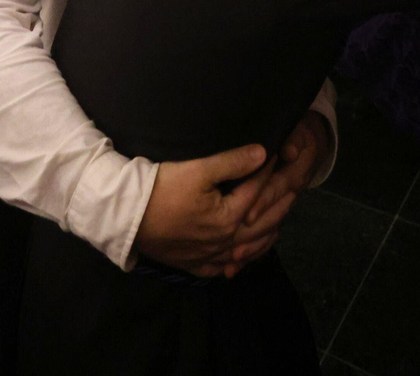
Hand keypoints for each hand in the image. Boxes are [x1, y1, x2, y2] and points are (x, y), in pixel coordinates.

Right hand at [135, 144, 269, 277]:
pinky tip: (240, 260)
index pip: (256, 191)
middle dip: (278, 206)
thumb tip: (264, 153)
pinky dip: (236, 262)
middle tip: (293, 191)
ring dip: (264, 237)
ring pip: (245, 250)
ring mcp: (208, 256)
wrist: (126, 216)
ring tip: (277, 227)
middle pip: (258, 225)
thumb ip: (232, 162)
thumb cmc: (162, 188)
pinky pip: (221, 267)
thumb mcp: (198, 170)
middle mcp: (223, 242)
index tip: (278, 156)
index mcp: (228, 218)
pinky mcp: (191, 263)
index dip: (268, 171)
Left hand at [229, 111, 332, 266]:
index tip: (246, 216)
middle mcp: (288, 196)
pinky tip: (232, 268)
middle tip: (233, 252)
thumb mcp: (298, 132)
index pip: (276, 191)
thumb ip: (293, 139)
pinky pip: (264, 237)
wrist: (310, 145)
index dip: (262, 203)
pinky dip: (250, 253)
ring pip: (268, 232)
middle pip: (270, 219)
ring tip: (232, 264)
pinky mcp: (274, 214)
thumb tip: (290, 151)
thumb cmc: (298, 135)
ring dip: (251, 249)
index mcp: (293, 176)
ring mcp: (282, 207)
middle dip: (252, 236)